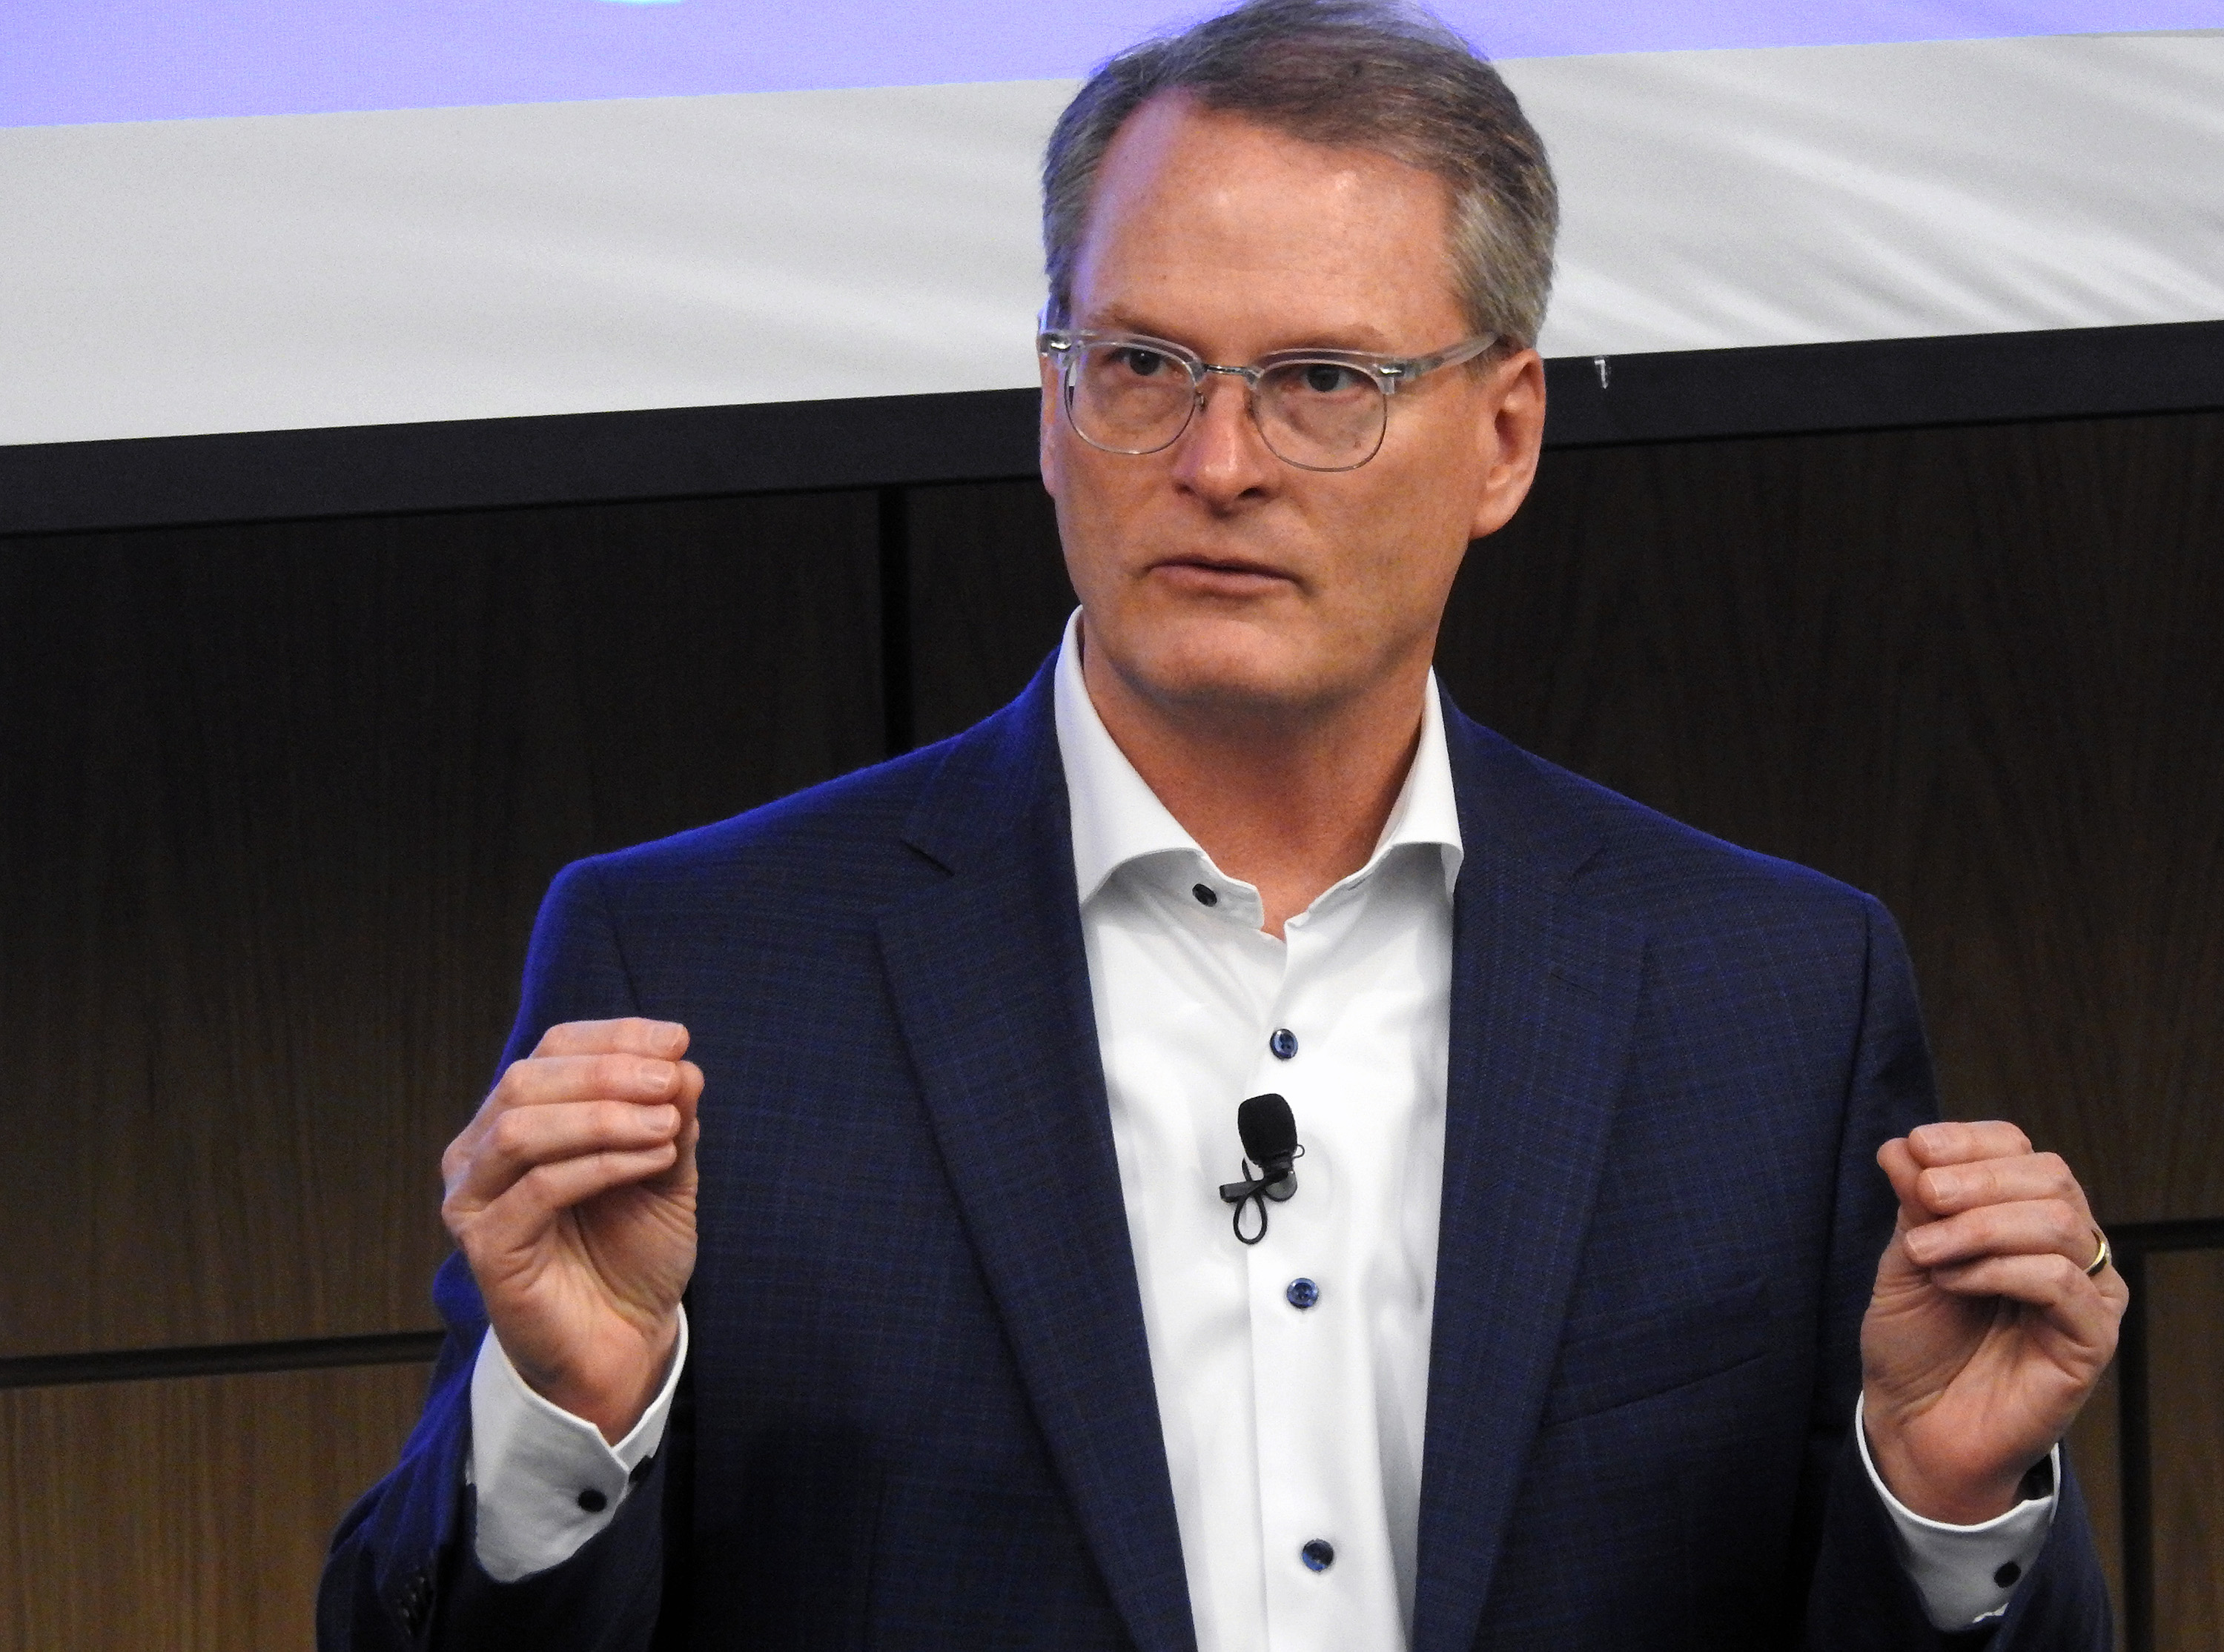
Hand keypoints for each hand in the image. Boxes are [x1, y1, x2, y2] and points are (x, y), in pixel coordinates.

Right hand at [442, 1018, 702, 1441]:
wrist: (625, 1341)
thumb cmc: (635, 1251)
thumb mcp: (665, 1169)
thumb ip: (670, 1117)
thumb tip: (682, 1061)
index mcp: (518, 1119)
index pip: (552, 1050)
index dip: (613, 1037)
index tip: (676, 1039)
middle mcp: (480, 1152)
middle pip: (528, 1080)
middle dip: (607, 1071)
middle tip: (671, 1080)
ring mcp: (474, 1201)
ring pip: (522, 1129)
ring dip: (603, 1116)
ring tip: (668, 1123)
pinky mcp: (486, 1248)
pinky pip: (538, 1189)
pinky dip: (600, 1164)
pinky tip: (653, 1159)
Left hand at [1861, 1120, 2126, 1522]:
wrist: (1916, 1427)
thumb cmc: (1916, 1343)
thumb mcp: (1903, 1261)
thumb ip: (1913, 1206)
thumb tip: (1902, 1146)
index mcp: (2021, 1217)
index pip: (2019, 1150)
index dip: (1971, 1140)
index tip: (1917, 1148)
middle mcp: (2066, 1248)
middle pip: (2049, 1176)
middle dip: (1979, 1177)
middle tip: (1923, 1195)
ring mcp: (2087, 1293)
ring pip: (2060, 1222)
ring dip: (1981, 1225)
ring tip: (1925, 1251)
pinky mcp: (2092, 1339)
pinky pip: (2063, 1282)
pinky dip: (2001, 1270)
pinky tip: (1954, 1283)